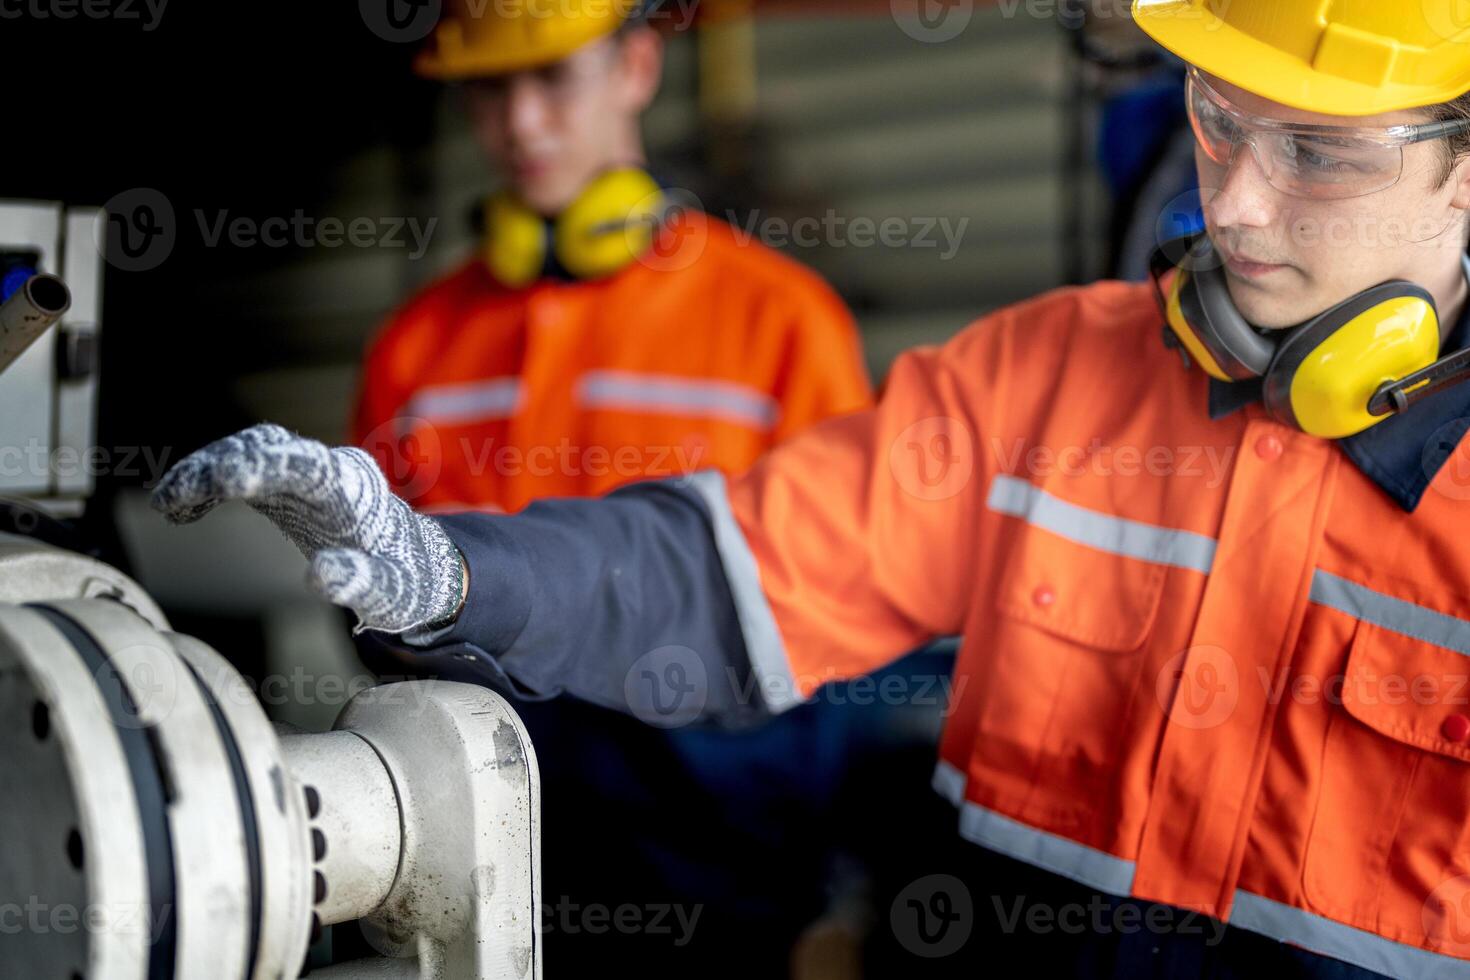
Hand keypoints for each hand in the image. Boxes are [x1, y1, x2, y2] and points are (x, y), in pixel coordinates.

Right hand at [150, 422, 466, 634]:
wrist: (414, 562)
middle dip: (221, 465)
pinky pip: (243, 469)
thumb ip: (363, 583)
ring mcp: (307, 471)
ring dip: (206, 470)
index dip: (268, 466)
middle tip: (175, 496)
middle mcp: (330, 469)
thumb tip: (320, 576)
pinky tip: (179, 510)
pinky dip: (208, 482)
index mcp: (356, 491)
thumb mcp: (392, 594)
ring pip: (251, 452)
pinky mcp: (288, 484)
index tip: (227, 477)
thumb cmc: (405, 580)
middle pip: (271, 449)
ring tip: (169, 504)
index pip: (309, 465)